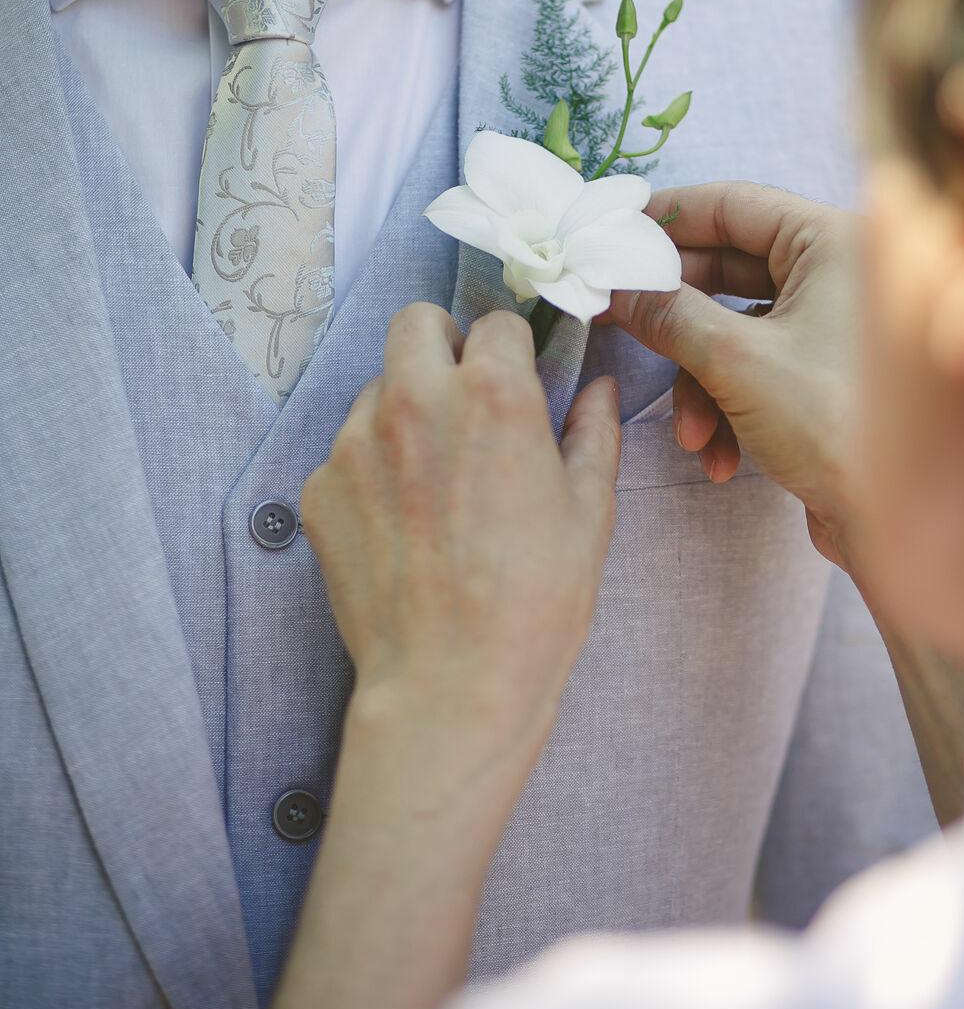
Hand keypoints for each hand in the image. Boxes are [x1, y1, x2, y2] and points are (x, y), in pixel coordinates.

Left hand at [301, 303, 621, 772]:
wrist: (449, 687)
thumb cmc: (535, 604)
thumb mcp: (590, 513)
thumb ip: (593, 433)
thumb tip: (599, 391)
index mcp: (492, 393)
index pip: (496, 322)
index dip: (512, 352)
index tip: (517, 380)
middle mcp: (416, 400)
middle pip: (416, 322)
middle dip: (444, 345)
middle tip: (466, 399)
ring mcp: (355, 444)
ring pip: (377, 388)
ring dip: (405, 409)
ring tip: (435, 478)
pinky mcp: (319, 489)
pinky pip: (345, 452)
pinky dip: (371, 470)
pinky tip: (402, 525)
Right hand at [608, 183, 856, 567]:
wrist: (898, 527)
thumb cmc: (837, 425)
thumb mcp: (735, 360)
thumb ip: (667, 313)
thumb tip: (614, 287)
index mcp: (835, 241)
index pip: (734, 204)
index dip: (667, 219)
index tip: (614, 236)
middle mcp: (839, 273)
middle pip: (728, 268)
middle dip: (676, 317)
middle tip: (618, 322)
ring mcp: (831, 325)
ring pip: (733, 328)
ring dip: (700, 382)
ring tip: (692, 433)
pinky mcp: (822, 374)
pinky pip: (754, 367)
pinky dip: (727, 407)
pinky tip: (720, 457)